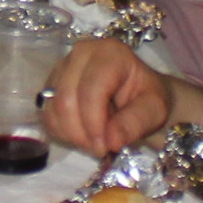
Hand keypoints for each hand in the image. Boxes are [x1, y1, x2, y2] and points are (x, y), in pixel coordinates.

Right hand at [42, 37, 173, 155]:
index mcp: (110, 53)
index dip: (94, 124)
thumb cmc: (148, 99)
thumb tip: (111, 141)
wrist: (140, 96)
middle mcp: (81, 53)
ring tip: (96, 140)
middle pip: (65, 101)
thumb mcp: (155, 110)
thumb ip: (136, 123)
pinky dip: (63, 132)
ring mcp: (62, 67)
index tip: (105, 148)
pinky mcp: (51, 84)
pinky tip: (84, 133)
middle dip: (82, 133)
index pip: (90, 91)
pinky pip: (47, 115)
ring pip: (53, 109)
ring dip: (72, 135)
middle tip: (101, 149)